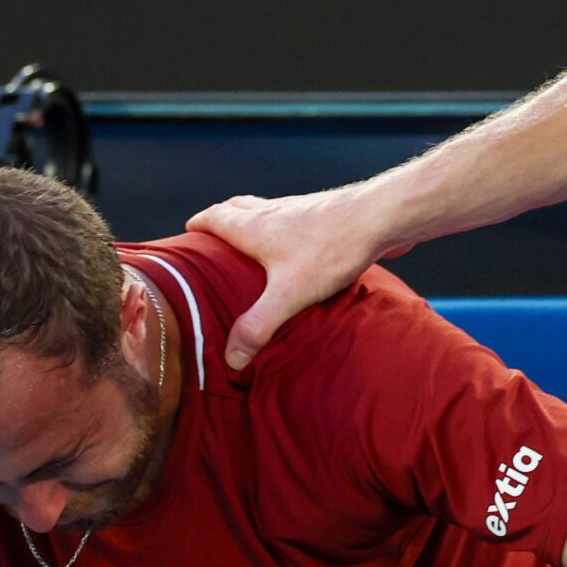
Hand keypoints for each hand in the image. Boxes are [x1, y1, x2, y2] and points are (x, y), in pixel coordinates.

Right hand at [186, 186, 401, 371]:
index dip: (198, 225)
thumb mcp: (288, 295)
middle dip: (221, 222)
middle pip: (236, 209)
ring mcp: (299, 211)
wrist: (380, 217)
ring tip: (251, 251)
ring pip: (265, 213)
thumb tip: (231, 358)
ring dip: (253, 225)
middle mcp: (272, 213)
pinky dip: (284, 232)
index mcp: (254, 227)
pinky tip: (297, 255)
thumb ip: (258, 326)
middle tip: (214, 243)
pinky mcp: (325, 216)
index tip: (187, 234)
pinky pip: (294, 222)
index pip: (214, 217)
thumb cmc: (330, 249)